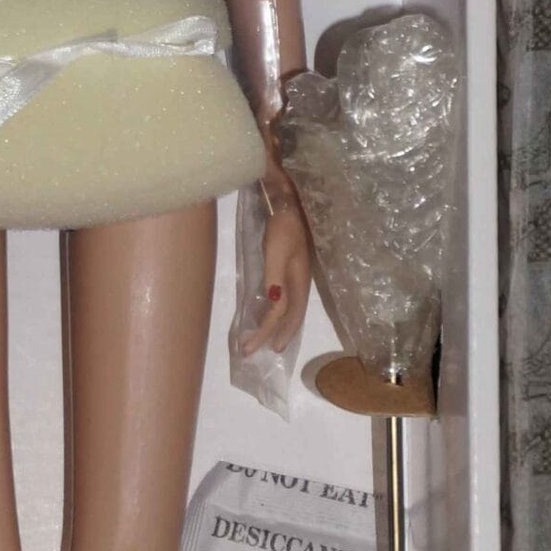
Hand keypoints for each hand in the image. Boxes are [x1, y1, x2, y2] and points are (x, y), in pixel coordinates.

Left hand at [241, 175, 310, 356]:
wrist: (291, 198)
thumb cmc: (284, 223)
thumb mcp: (277, 248)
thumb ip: (275, 276)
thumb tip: (273, 304)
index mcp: (298, 281)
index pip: (282, 315)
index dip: (267, 333)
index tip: (250, 348)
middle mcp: (299, 283)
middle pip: (290, 317)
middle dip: (275, 335)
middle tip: (257, 352)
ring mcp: (296, 276)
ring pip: (289, 310)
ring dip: (277, 327)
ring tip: (266, 340)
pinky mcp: (289, 268)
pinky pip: (285, 298)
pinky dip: (276, 312)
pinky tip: (269, 313)